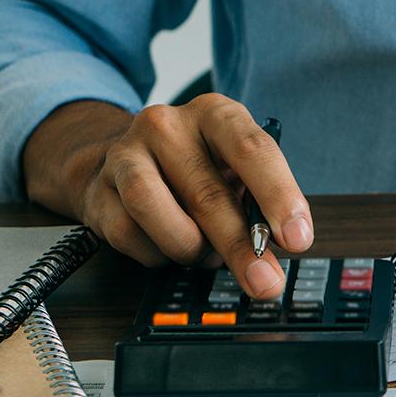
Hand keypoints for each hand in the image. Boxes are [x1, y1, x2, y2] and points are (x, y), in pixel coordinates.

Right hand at [22, 95, 312, 296]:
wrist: (124, 163)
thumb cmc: (197, 170)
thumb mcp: (236, 174)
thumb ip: (258, 206)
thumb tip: (274, 250)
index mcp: (216, 115)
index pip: (252, 150)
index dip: (279, 197)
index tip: (297, 238)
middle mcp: (168, 125)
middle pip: (208, 194)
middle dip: (241, 248)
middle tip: (264, 281)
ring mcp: (126, 154)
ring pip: (157, 213)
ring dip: (189, 248)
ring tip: (204, 254)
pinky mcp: (97, 188)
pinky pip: (128, 235)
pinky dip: (156, 254)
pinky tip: (168, 247)